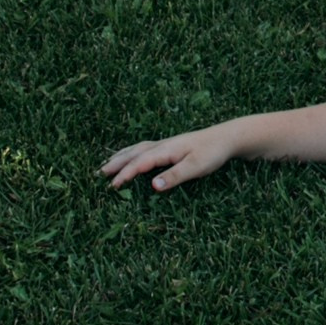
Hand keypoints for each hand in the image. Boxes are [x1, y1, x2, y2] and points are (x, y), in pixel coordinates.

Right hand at [102, 126, 233, 192]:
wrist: (227, 137)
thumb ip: (174, 176)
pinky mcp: (170, 147)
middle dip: (116, 163)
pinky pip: (144, 149)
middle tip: (98, 174)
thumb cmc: (212, 152)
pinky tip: (132, 157)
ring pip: (137, 149)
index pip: (140, 163)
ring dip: (121, 156)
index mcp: (166, 150)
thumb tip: (153, 186)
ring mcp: (166, 145)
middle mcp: (162, 145)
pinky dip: (132, 153)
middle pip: (133, 153)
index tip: (112, 186)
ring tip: (107, 163)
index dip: (125, 174)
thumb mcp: (196, 167)